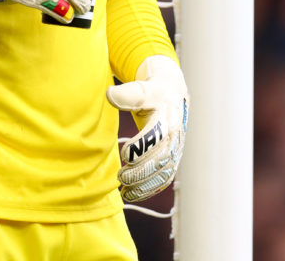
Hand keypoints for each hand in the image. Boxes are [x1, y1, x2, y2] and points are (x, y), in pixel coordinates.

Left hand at [106, 55, 187, 201]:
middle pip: (160, 160)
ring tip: (125, 191)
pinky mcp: (173, 159)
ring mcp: (175, 150)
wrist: (172, 96)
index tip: (124, 154)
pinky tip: (133, 194)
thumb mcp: (142, 89)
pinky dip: (150, 190)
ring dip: (144, 185)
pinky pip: (164, 179)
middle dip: (141, 172)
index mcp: (166, 118)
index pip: (156, 137)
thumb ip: (127, 93)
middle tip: (121, 177)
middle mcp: (174, 137)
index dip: (141, 148)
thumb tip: (109, 94)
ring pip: (163, 174)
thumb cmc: (153, 92)